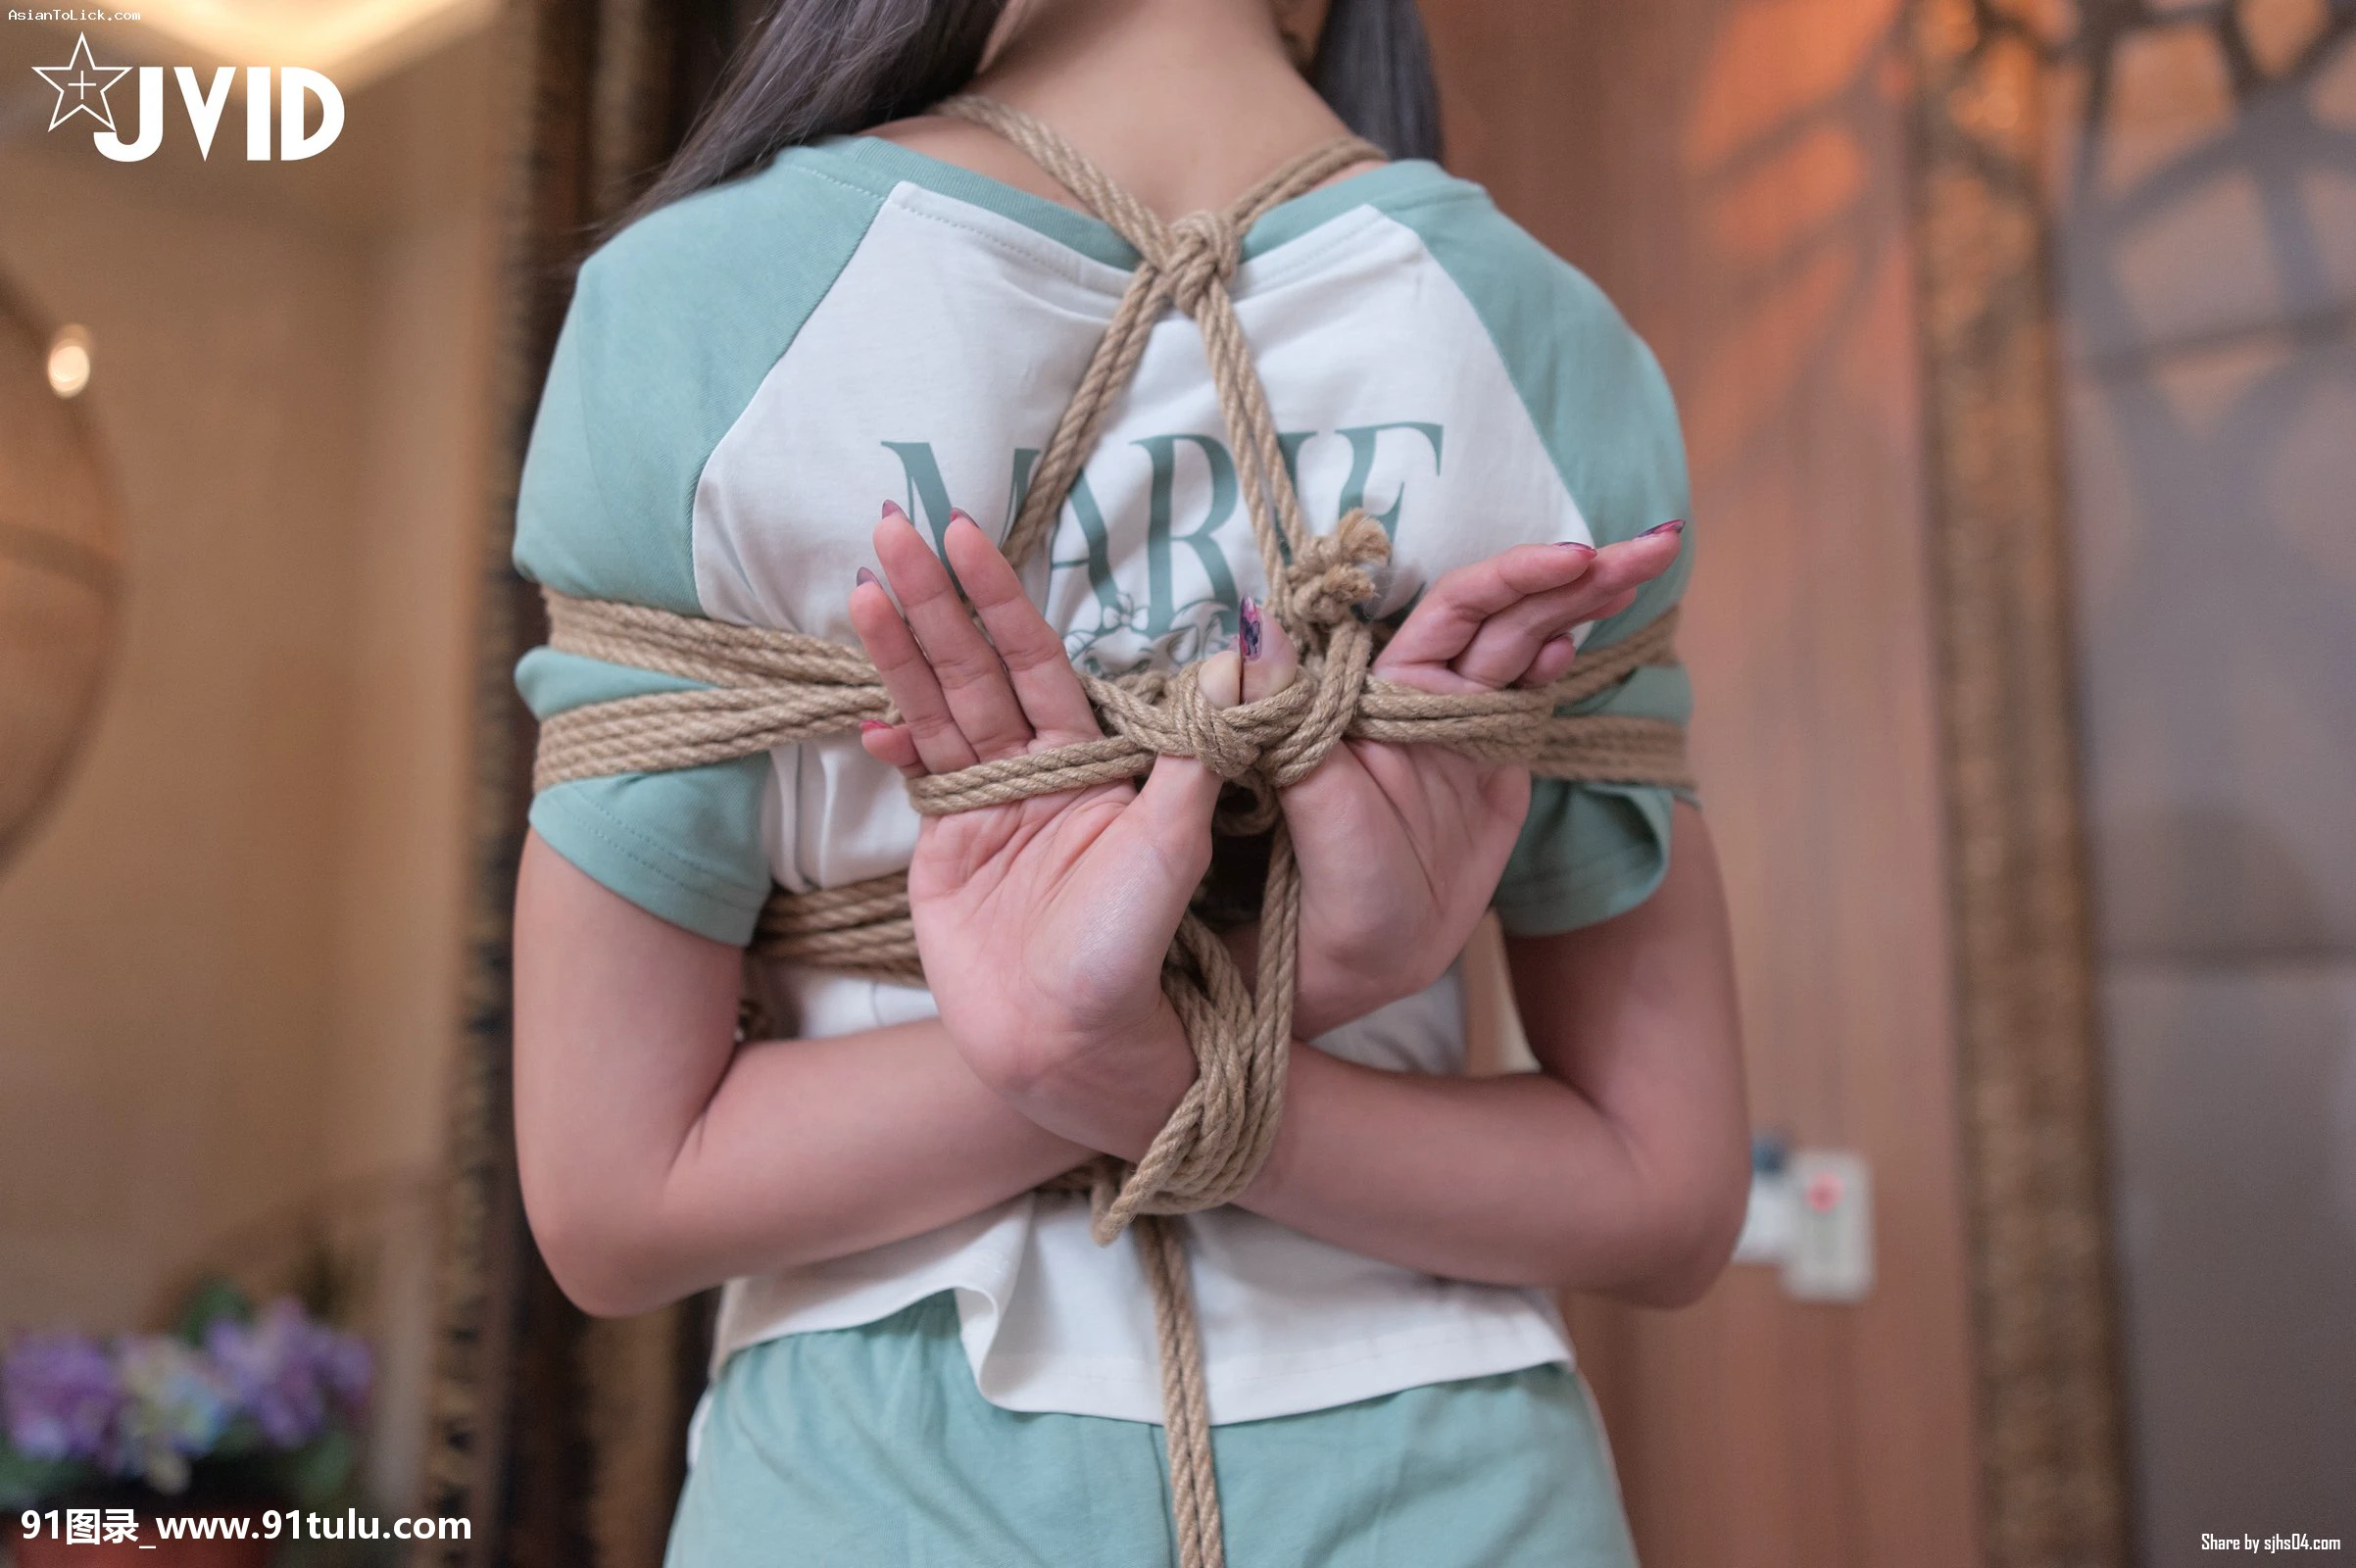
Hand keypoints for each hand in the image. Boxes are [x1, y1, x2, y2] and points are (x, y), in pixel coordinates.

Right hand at [849, 504, 1225, 1159]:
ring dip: (902, 646)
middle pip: (977, 666)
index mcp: (1096, 761)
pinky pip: (919, 772)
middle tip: (896, 525)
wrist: (1073, 1048)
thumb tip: (1237, 654)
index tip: (969, 537)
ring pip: (940, 706)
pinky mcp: (949, 845)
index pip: (1040, 658)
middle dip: (936, 599)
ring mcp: (991, 805)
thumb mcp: (1171, 847)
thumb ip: (1193, 752)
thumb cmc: (1133, 956)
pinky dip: (892, 733)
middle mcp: (1042, 770)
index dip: (1002, 598)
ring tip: (868, 582)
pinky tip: (865, 705)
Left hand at [1271, 524, 1685, 1036]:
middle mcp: (1426, 696)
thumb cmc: (1325, 881)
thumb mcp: (1307, 792)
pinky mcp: (1493, 768)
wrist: (1361, 958)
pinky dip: (1555, 660)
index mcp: (1386, 688)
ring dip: (1583, 602)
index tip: (1574, 558)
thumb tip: (1255, 624)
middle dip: (1579, 575)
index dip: (1515, 576)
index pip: (1458, 607)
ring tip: (1647, 561)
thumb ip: (1290, 705)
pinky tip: (1575, 641)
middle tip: (1652, 546)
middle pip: (1510, 612)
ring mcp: (1464, 729)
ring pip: (1528, 644)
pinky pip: (1527, 700)